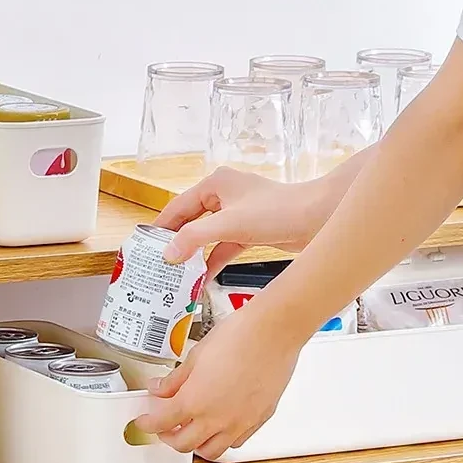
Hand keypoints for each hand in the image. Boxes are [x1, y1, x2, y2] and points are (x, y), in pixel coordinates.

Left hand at [134, 306, 302, 458]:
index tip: (145, 421)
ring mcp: (239, 423)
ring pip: (212, 451)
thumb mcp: (195, 356)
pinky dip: (223, 440)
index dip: (148, 423)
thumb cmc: (238, 337)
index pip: (162, 422)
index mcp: (195, 401)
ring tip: (191, 429)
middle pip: (184, 445)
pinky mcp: (258, 420)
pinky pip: (236, 442)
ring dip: (197, 444)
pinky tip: (220, 426)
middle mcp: (217, 419)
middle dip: (169, 437)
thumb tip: (160, 389)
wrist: (272, 333)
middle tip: (164, 426)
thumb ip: (175, 379)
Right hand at [154, 164, 347, 277]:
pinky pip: (224, 246)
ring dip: (195, 255)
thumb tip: (168, 253)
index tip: (145, 245)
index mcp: (216, 183)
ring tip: (177, 274)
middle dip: (177, 242)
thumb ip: (195, 239)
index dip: (161, 226)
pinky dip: (214, 260)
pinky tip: (202, 278)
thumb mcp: (229, 224)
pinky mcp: (250, 230)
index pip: (178, 206)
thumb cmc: (278, 210)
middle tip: (158, 262)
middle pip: (191, 221)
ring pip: (207, 236)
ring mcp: (238, 213)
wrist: (318, 219)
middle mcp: (225, 195)